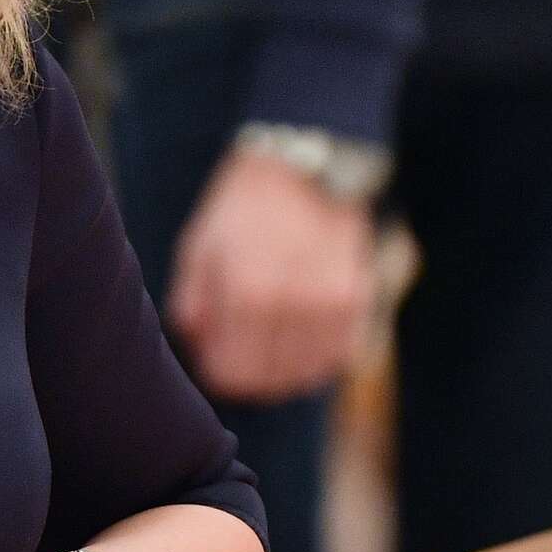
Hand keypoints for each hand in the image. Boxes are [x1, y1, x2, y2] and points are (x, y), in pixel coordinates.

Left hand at [167, 147, 376, 403]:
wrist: (303, 171)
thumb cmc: (240, 212)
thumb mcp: (198, 251)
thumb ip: (192, 307)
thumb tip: (200, 350)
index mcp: (247, 291)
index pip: (233, 373)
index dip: (218, 373)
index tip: (213, 358)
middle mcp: (294, 304)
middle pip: (269, 380)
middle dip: (248, 376)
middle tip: (237, 353)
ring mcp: (332, 305)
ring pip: (306, 375)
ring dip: (283, 372)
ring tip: (266, 346)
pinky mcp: (358, 301)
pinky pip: (338, 358)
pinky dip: (316, 359)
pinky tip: (298, 340)